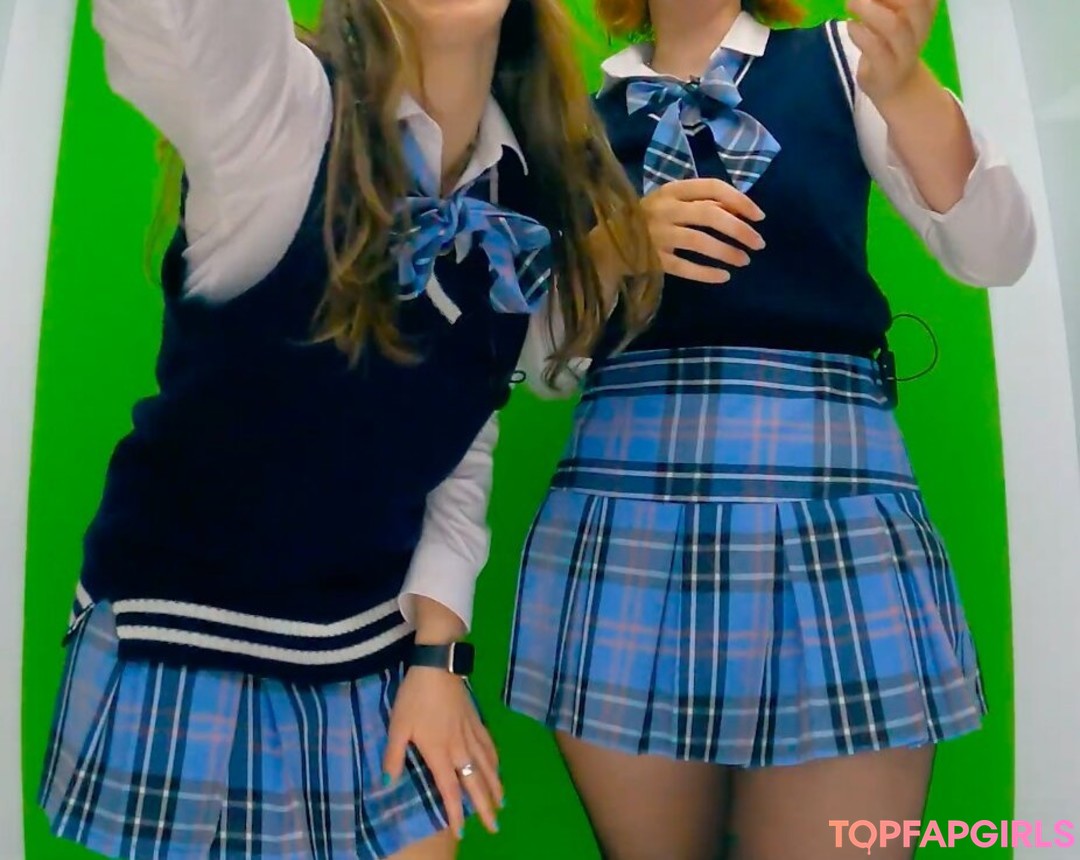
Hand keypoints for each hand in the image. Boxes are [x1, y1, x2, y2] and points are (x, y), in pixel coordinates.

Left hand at [384, 666, 501, 839]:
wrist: (438, 665)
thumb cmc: (415, 696)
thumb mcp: (397, 725)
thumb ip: (393, 754)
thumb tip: (387, 782)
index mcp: (439, 752)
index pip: (450, 789)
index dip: (456, 811)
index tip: (462, 831)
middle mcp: (459, 748)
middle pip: (475, 782)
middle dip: (485, 806)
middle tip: (495, 826)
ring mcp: (471, 733)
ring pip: (486, 765)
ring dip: (495, 786)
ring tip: (502, 803)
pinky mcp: (476, 720)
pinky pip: (489, 745)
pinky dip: (495, 760)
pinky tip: (498, 766)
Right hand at [641, 178, 764, 283]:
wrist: (607, 243)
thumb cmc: (647, 220)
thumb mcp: (671, 204)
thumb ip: (701, 204)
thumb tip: (740, 212)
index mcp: (672, 191)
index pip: (713, 188)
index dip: (739, 201)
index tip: (759, 217)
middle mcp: (665, 210)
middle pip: (710, 215)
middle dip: (739, 229)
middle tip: (758, 243)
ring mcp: (657, 235)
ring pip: (699, 241)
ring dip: (726, 251)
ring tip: (744, 260)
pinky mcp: (652, 259)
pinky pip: (684, 267)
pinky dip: (706, 273)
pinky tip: (723, 277)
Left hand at [847, 0, 938, 104]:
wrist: (898, 88)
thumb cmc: (892, 45)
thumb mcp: (894, 17)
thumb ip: (885, 3)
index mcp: (925, 11)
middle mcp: (920, 30)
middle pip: (916, 3)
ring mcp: (905, 53)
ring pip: (895, 27)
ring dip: (869, 11)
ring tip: (851, 3)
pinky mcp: (887, 71)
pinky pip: (875, 48)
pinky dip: (859, 33)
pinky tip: (851, 26)